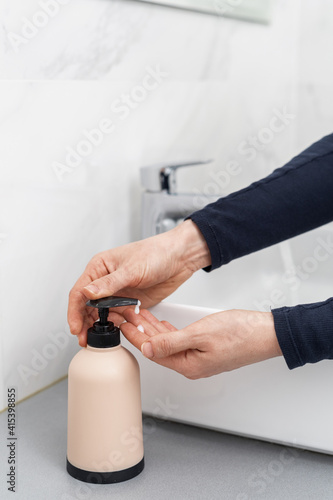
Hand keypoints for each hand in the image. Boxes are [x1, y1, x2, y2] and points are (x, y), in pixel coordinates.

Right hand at [68, 221, 210, 345]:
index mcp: (100, 267)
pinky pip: (119, 317)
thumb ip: (109, 283)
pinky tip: (118, 330)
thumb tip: (87, 292)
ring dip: (100, 326)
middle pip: (87, 306)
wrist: (180, 257)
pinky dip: (117, 325)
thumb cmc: (157, 252)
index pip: (79, 291)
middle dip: (84, 323)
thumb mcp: (132, 268)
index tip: (76, 328)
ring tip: (99, 338)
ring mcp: (118, 292)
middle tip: (85, 339)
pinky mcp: (131, 302)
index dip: (75, 312)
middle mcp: (106, 281)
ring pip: (101, 314)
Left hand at [120, 308, 281, 378]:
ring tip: (137, 314)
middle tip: (125, 314)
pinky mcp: (205, 349)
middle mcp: (191, 364)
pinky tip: (160, 322)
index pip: (152, 351)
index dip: (135, 336)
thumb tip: (147, 348)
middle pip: (157, 347)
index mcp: (188, 365)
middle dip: (139, 330)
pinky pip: (179, 339)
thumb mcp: (201, 334)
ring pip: (167, 342)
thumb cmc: (241, 334)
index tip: (122, 324)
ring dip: (151, 328)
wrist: (266, 333)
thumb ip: (171, 342)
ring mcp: (198, 357)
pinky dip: (166, 329)